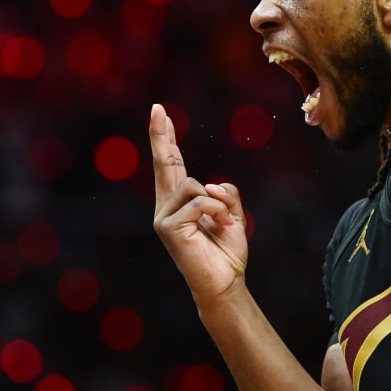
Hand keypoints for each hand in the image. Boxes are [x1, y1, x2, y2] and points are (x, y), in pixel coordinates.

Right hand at [149, 103, 248, 303]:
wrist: (224, 282)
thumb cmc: (226, 253)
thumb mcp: (233, 216)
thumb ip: (225, 195)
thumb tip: (213, 185)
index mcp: (180, 204)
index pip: (172, 165)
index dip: (165, 139)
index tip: (160, 114)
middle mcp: (166, 208)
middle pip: (165, 163)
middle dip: (161, 135)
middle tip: (157, 107)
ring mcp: (163, 217)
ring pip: (196, 186)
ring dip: (218, 204)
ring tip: (220, 224)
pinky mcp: (167, 227)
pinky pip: (201, 202)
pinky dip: (217, 213)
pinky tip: (217, 228)